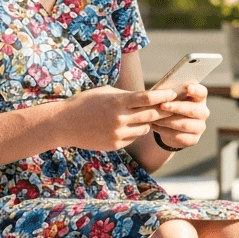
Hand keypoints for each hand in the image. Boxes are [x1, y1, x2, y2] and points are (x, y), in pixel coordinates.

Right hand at [61, 85, 180, 151]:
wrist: (64, 124)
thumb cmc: (86, 102)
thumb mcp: (107, 92)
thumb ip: (127, 96)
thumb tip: (148, 96)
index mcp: (119, 102)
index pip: (148, 98)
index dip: (163, 96)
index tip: (173, 93)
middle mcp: (120, 119)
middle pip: (152, 114)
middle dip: (163, 110)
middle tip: (173, 106)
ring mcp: (118, 134)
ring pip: (144, 128)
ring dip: (148, 122)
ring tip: (148, 115)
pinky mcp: (115, 145)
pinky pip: (133, 138)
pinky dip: (135, 131)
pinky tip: (128, 126)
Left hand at [151, 83, 209, 150]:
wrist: (171, 126)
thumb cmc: (172, 105)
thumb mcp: (171, 96)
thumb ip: (170, 92)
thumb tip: (161, 90)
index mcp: (200, 98)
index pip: (202, 92)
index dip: (196, 90)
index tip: (188, 88)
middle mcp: (203, 112)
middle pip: (192, 110)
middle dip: (176, 107)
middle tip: (162, 105)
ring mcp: (200, 127)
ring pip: (184, 124)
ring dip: (167, 121)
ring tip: (154, 118)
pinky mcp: (194, 139)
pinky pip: (179, 137)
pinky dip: (165, 131)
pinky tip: (156, 126)